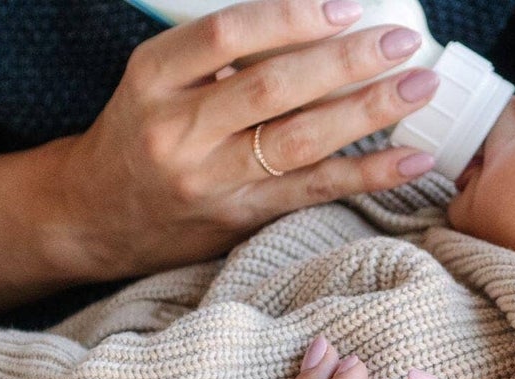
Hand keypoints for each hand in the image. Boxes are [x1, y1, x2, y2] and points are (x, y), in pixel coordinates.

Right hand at [49, 0, 442, 281]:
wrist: (94, 216)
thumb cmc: (138, 134)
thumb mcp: (157, 79)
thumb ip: (218, 55)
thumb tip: (312, 22)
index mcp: (154, 79)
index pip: (227, 34)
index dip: (291, 17)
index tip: (346, 6)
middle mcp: (178, 132)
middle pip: (273, 89)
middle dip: (346, 62)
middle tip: (402, 41)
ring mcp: (208, 182)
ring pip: (298, 142)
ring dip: (367, 113)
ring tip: (419, 87)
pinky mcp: (235, 220)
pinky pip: (310, 192)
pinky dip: (366, 175)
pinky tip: (410, 160)